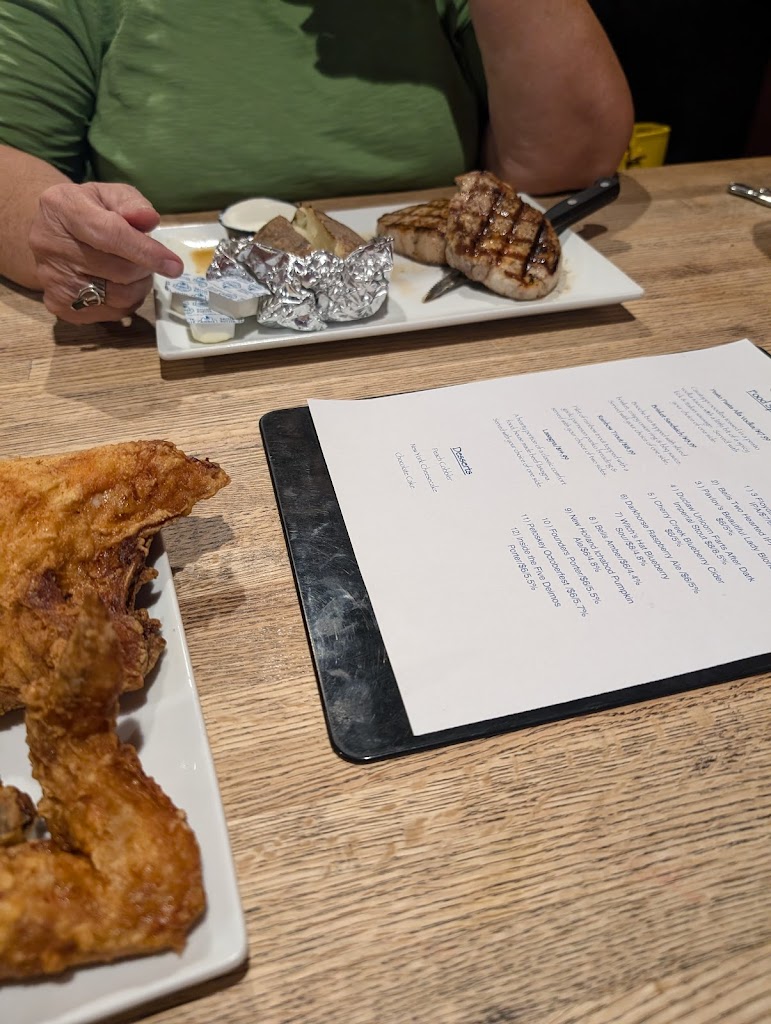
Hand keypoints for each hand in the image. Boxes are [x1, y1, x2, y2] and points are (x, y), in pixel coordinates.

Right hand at [29, 181, 183, 323]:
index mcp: (62, 208)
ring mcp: (51, 279)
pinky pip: (110, 313)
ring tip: (135, 271)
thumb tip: (149, 219)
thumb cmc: (88, 210)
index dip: (146, 251)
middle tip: (148, 259)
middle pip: (119, 270)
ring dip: (139, 286)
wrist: (51, 234)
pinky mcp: (59, 305)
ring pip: (118, 297)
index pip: (109, 234)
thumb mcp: (108, 195)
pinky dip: (126, 302)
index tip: (174, 266)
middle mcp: (49, 245)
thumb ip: (131, 203)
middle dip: (145, 268)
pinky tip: (120, 285)